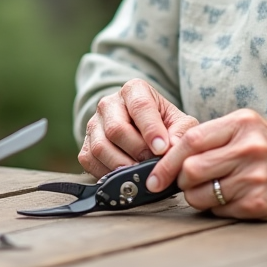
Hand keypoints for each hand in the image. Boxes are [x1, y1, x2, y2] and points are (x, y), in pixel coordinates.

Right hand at [79, 79, 198, 177]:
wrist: (143, 132)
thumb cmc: (164, 125)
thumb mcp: (179, 123)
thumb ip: (180, 133)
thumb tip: (172, 149)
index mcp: (134, 90)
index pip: (140, 106)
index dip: (151, 130)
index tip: (161, 149)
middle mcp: (109, 103)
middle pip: (116, 129)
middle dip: (137, 151)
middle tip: (152, 165)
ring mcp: (94, 124)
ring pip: (100, 147)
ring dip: (122, 166)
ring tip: (141, 174)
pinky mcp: (85, 145)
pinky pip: (90, 161)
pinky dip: (107, 173)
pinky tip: (124, 177)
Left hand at [147, 109, 266, 219]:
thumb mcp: (246, 127)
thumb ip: (211, 137)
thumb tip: (165, 158)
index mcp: (242, 123)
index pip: (191, 141)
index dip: (166, 161)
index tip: (153, 176)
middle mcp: (249, 148)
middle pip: (192, 170)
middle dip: (181, 180)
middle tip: (188, 181)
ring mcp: (255, 177)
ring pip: (201, 195)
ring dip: (197, 197)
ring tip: (211, 190)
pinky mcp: (259, 203)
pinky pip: (219, 211)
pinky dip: (216, 208)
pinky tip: (231, 198)